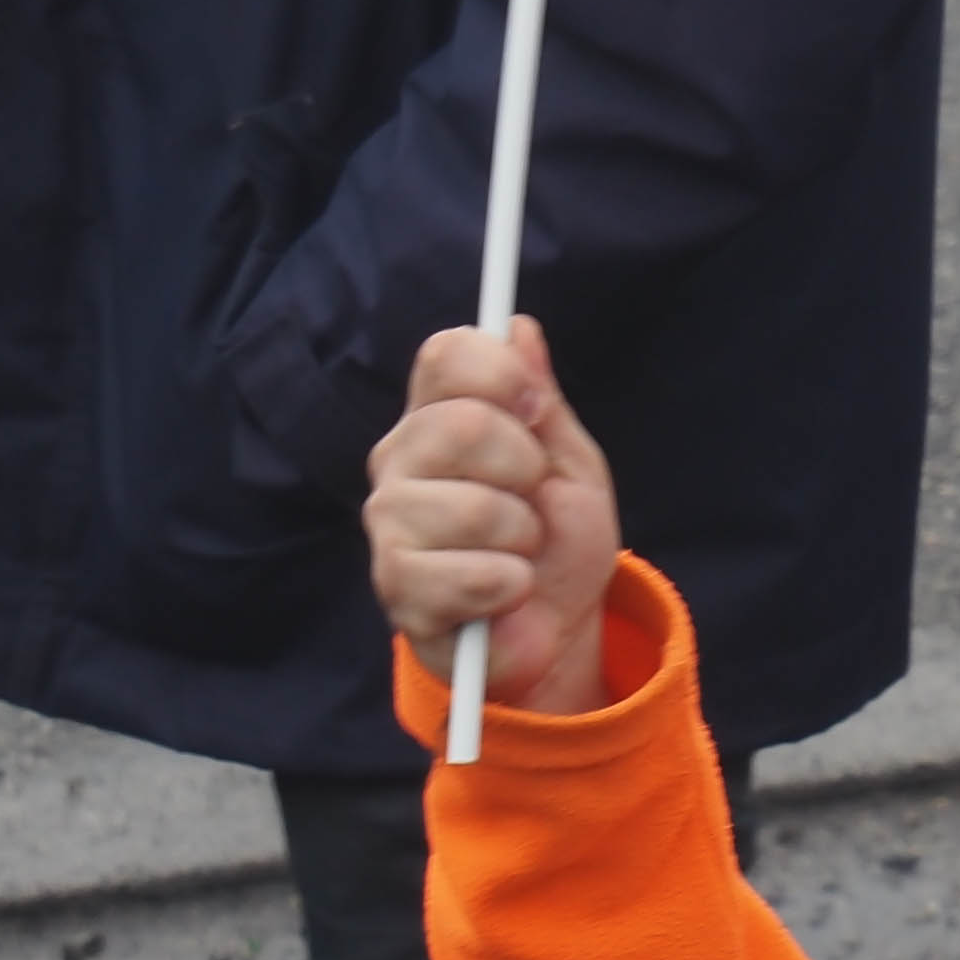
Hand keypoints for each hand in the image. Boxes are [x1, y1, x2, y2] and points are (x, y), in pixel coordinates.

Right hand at [365, 318, 623, 715]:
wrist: (560, 631)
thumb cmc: (558, 543)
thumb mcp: (569, 463)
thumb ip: (542, 399)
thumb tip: (518, 329)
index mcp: (439, 415)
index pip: (447, 355)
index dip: (502, 374)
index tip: (536, 410)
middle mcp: (401, 458)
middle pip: (462, 424)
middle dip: (525, 468)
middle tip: (532, 500)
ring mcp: (391, 522)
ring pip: (473, 506)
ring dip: (523, 537)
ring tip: (518, 554)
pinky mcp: (397, 587)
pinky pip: (471, 573)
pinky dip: (511, 586)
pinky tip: (506, 594)